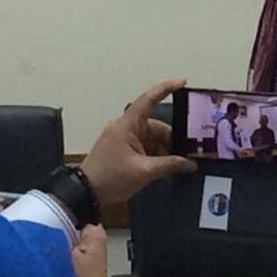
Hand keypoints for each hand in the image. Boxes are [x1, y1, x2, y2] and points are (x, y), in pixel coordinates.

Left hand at [80, 78, 197, 206]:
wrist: (85, 194)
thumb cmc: (111, 178)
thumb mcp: (144, 171)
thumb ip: (170, 165)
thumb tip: (191, 164)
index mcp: (127, 125)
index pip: (148, 99)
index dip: (166, 88)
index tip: (183, 82)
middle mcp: (125, 127)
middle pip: (156, 126)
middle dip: (172, 139)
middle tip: (191, 151)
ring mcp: (124, 139)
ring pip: (152, 138)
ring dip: (165, 150)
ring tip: (181, 163)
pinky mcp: (123, 150)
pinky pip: (145, 147)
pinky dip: (157, 155)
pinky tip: (169, 166)